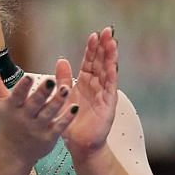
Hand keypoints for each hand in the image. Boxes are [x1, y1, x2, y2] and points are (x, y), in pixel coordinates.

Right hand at [0, 69, 78, 165]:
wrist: (13, 152)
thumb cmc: (8, 123)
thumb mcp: (0, 104)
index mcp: (11, 108)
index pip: (17, 96)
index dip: (22, 87)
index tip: (28, 77)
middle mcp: (24, 118)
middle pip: (34, 104)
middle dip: (42, 92)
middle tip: (50, 80)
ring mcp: (37, 128)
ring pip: (49, 113)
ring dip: (58, 101)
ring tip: (66, 88)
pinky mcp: (49, 137)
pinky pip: (59, 126)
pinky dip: (67, 117)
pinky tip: (75, 107)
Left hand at [57, 26, 118, 158]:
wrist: (78, 143)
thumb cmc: (71, 121)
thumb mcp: (63, 96)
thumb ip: (63, 79)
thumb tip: (61, 60)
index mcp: (85, 83)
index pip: (90, 62)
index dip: (92, 49)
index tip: (93, 34)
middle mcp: (96, 86)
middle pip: (101, 63)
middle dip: (104, 47)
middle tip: (106, 31)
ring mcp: (104, 94)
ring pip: (108, 72)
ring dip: (110, 57)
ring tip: (112, 42)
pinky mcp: (108, 104)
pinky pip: (110, 87)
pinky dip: (112, 75)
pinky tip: (113, 65)